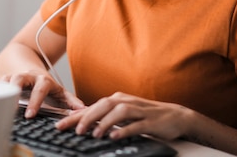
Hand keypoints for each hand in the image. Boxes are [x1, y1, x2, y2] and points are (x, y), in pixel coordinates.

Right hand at [0, 70, 83, 117]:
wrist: (28, 65)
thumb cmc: (44, 85)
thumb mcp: (59, 91)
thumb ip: (69, 100)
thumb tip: (81, 109)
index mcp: (43, 80)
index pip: (40, 88)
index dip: (35, 101)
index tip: (30, 114)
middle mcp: (28, 76)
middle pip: (20, 79)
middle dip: (15, 92)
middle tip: (12, 109)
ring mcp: (16, 76)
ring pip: (7, 78)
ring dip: (3, 89)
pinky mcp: (5, 78)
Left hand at [55, 92, 191, 140]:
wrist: (176, 116)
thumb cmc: (147, 115)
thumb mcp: (125, 114)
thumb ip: (106, 116)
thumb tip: (83, 121)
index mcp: (118, 100)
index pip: (93, 106)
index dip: (76, 115)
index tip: (60, 124)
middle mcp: (126, 102)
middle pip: (103, 105)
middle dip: (87, 117)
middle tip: (75, 129)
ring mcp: (139, 110)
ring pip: (119, 112)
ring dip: (105, 122)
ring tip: (94, 133)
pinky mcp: (150, 121)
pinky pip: (136, 125)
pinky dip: (125, 129)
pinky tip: (115, 136)